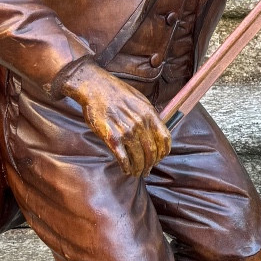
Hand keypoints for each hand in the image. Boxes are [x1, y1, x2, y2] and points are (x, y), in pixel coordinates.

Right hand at [57, 58, 171, 175]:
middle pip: (152, 152)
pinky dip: (126, 167)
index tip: (160, 158)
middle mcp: (140, 124)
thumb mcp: (140, 100)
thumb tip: (156, 129)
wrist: (95, 87)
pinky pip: (122, 157)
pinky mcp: (111, 137)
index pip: (165, 139)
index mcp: (150, 114)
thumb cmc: (117, 92)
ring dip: (139, 168)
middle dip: (151, 164)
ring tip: (137, 172)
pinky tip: (126, 170)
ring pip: (138, 157)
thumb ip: (149, 115)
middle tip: (147, 170)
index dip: (164, 152)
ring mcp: (126, 131)